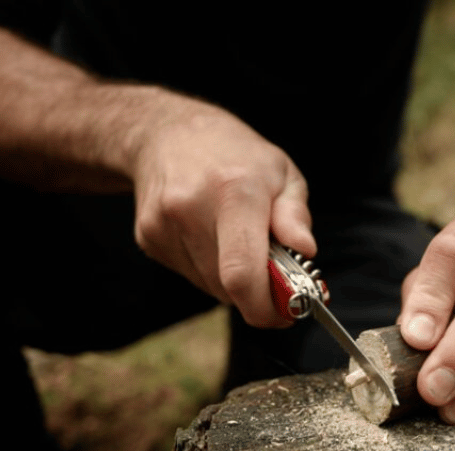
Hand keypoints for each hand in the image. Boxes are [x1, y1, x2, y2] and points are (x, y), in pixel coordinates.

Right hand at [130, 97, 315, 326]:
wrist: (166, 132)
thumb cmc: (236, 155)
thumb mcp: (282, 172)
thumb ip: (295, 215)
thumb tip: (306, 251)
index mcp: (234, 191)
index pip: (242, 274)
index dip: (265, 307)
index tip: (286, 313)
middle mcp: (191, 208)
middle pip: (228, 287)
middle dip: (257, 294)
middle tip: (275, 278)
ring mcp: (163, 225)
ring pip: (210, 286)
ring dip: (232, 281)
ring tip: (238, 241)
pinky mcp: (148, 238)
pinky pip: (191, 276)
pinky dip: (210, 269)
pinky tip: (211, 235)